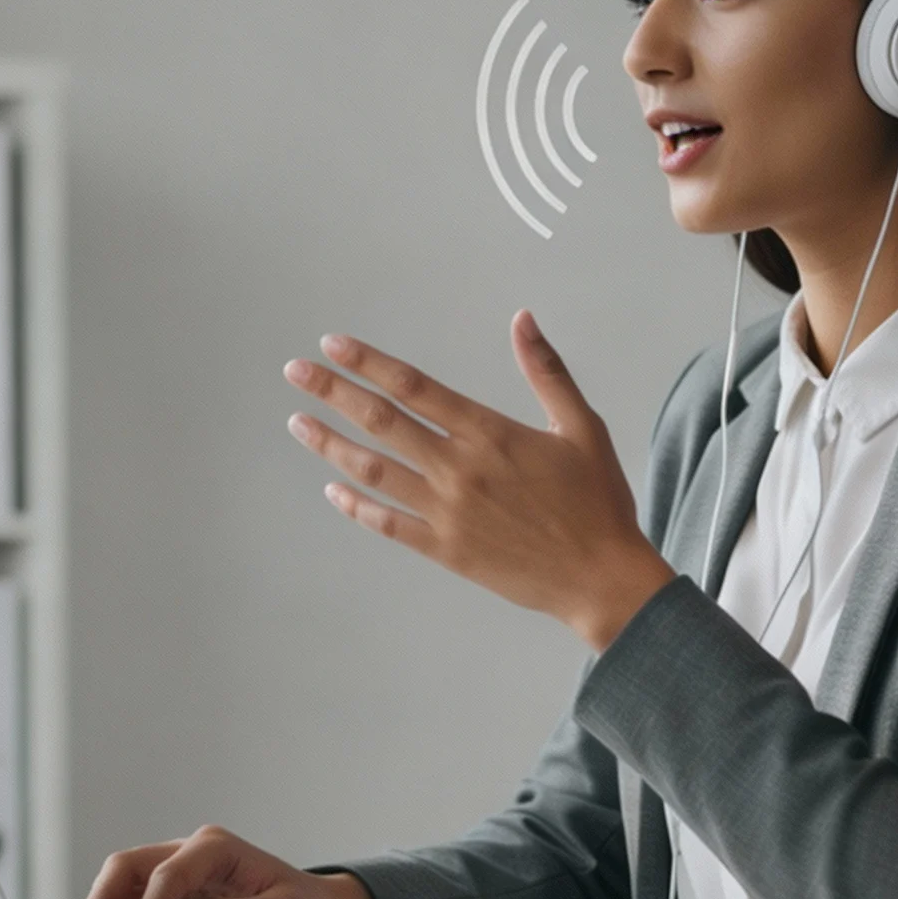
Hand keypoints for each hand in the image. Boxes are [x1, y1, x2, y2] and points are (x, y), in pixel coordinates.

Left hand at [284, 311, 674, 648]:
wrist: (601, 579)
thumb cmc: (597, 502)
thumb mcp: (582, 427)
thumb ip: (546, 371)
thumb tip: (523, 319)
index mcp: (489, 433)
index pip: (414, 386)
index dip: (368, 362)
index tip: (334, 344)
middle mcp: (459, 469)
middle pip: (381, 421)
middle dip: (333, 392)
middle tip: (295, 371)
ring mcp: (447, 512)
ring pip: (374, 471)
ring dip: (332, 444)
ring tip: (299, 422)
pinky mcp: (445, 549)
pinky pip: (388, 524)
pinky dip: (356, 505)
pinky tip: (332, 489)